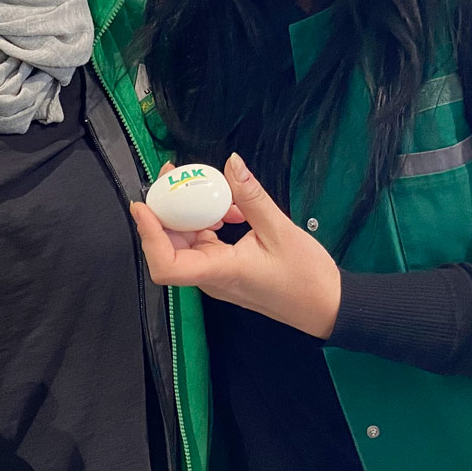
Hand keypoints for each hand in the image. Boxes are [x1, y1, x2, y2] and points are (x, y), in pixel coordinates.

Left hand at [131, 154, 340, 338]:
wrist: (328, 306)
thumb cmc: (306, 277)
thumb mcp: (281, 231)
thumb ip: (252, 197)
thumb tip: (232, 163)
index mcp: (219, 273)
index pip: (166, 265)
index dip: (149, 235)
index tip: (143, 204)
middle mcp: (211, 278)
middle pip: (170, 247)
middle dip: (166, 211)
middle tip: (175, 175)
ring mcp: (217, 276)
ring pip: (187, 243)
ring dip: (191, 213)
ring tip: (210, 187)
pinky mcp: (226, 270)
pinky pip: (205, 244)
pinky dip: (209, 222)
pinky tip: (230, 209)